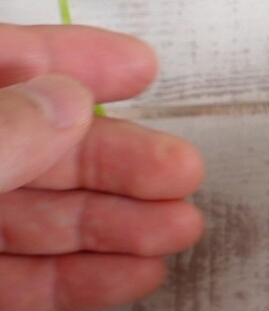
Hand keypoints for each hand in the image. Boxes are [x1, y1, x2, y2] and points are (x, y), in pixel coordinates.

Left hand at [0, 24, 203, 310]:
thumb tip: (66, 99)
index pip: (8, 63)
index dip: (77, 58)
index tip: (140, 66)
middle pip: (40, 145)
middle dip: (121, 160)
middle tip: (182, 169)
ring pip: (40, 217)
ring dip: (119, 224)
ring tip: (178, 228)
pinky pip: (23, 279)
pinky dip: (82, 278)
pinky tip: (134, 271)